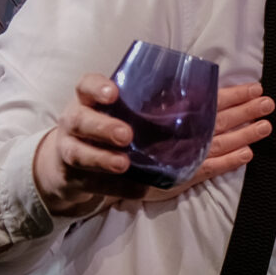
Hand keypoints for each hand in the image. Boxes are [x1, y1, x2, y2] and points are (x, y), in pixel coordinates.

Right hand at [32, 74, 145, 215]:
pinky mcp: (74, 179)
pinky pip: (94, 184)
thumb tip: (206, 119)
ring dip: (103, 159)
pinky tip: (137, 188)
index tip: (113, 93)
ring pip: (79, 154)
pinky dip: (116, 187)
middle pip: (79, 120)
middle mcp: (74, 123)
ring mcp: (70, 151)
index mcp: (88, 101)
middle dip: (102, 128)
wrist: (68, 165)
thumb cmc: (105, 130)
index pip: (86, 86)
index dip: (97, 88)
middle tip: (126, 135)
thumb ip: (154, 113)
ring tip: (123, 164)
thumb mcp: (120, 114)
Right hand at [129, 84, 271, 205]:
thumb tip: (195, 87)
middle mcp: (179, 132)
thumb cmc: (121, 132)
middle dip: (245, 111)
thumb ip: (166, 102)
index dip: (234, 95)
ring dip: (245, 134)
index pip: (209, 100)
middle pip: (219, 120)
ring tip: (265, 126)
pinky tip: (248, 154)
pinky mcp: (182, 175)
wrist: (96, 167)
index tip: (256, 89)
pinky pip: (211, 168)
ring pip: (220, 143)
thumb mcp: (141, 110)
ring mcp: (183, 155)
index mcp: (171, 112)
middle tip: (269, 103)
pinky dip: (231, 161)